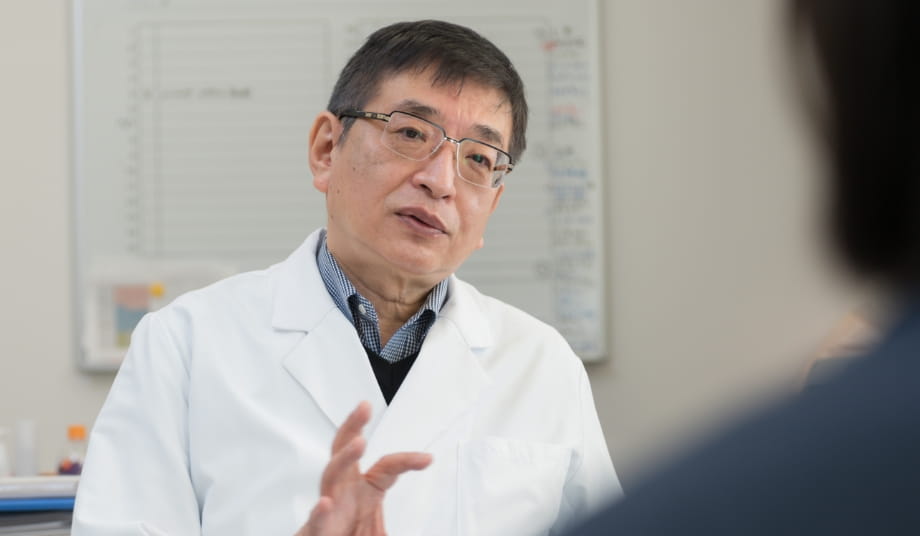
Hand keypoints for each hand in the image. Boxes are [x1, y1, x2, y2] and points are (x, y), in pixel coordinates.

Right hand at [295, 401, 432, 535]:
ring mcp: (329, 506)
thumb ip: (401, 516)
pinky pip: (316, 520)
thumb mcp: (380, 527)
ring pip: (331, 475)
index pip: (387, 466)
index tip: (427, 459)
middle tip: (364, 407)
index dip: (407, 460)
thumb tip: (425, 510)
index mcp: (362, 486)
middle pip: (344, 449)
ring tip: (359, 442)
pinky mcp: (317, 530)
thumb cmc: (348, 533)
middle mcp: (342, 489)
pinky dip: (319, 513)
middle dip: (353, 425)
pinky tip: (325, 503)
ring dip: (345, 457)